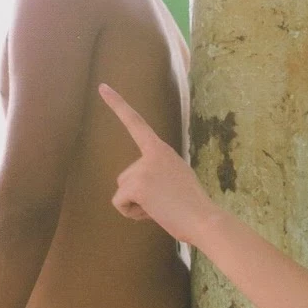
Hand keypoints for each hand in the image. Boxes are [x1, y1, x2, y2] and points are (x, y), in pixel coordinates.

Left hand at [99, 83, 217, 244]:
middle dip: (138, 195)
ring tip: (162, 208)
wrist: (204, 220)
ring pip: (122, 191)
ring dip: (136, 205)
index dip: (118, 105)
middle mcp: (152, 153)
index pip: (136, 123)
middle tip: (166, 202)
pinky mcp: (136, 185)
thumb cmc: (194, 207)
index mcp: (162, 150)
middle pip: (125, 177)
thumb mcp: (178, 178)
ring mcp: (143, 168)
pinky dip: (131, 213)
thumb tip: (143, 188)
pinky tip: (153, 213)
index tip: (102, 87)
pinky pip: (119, 203)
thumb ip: (159, 173)